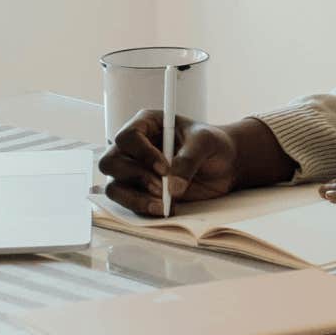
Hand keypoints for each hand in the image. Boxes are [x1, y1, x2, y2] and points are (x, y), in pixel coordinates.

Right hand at [97, 109, 236, 215]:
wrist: (225, 165)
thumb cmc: (212, 144)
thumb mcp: (205, 143)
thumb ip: (188, 160)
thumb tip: (172, 187)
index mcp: (146, 124)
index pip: (128, 137)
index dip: (142, 154)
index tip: (165, 168)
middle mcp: (134, 148)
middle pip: (110, 162)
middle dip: (136, 177)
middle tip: (161, 187)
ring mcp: (134, 171)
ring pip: (114, 187)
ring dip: (135, 198)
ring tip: (163, 204)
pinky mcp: (140, 192)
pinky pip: (128, 203)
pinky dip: (143, 208)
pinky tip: (165, 209)